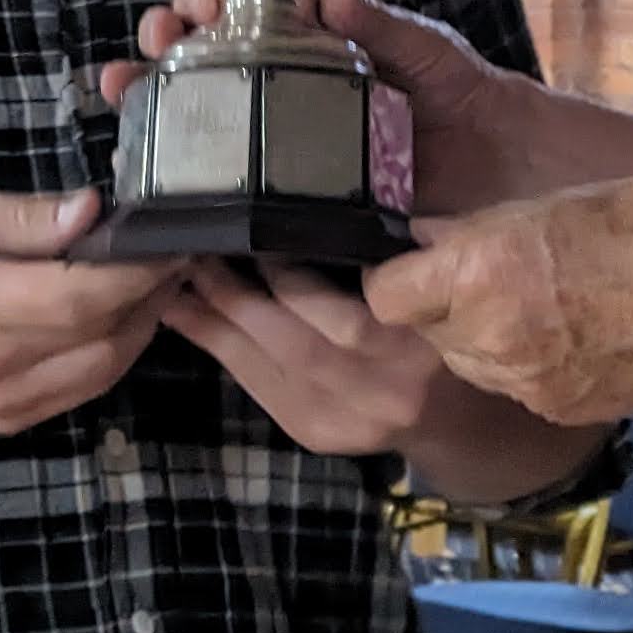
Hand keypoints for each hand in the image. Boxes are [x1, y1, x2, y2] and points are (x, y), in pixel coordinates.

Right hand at [0, 189, 183, 439]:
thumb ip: (19, 217)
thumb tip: (90, 211)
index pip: (80, 295)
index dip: (138, 272)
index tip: (168, 241)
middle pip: (103, 334)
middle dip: (151, 295)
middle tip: (175, 255)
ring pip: (102, 370)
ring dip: (140, 329)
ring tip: (156, 287)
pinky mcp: (3, 420)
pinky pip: (79, 392)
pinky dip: (111, 358)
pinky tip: (118, 323)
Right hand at [100, 0, 537, 213]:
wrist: (496, 164)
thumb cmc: (459, 91)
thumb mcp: (422, 47)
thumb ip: (379, 21)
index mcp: (308, 34)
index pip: (239, 1)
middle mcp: (282, 81)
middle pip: (202, 51)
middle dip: (165, 36)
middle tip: (160, 34)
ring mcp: (279, 135)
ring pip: (201, 110)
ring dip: (152, 94)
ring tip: (125, 87)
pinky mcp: (288, 187)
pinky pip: (229, 176)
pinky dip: (183, 169)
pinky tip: (145, 164)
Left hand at [164, 258, 449, 458]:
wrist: (453, 415)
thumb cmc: (442, 327)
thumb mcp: (437, 285)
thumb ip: (398, 252)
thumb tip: (329, 197)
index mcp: (418, 350)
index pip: (347, 318)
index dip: (293, 279)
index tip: (256, 235)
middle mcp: (381, 392)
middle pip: (295, 346)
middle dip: (238, 298)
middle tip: (198, 253)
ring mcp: (343, 421)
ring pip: (266, 369)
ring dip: (216, 325)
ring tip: (179, 283)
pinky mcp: (313, 434)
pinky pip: (259, 387)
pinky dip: (224, 351)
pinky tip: (194, 319)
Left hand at [362, 177, 632, 423]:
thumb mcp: (552, 201)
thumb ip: (480, 229)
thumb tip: (427, 238)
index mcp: (480, 272)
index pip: (384, 298)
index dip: (394, 280)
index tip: (412, 265)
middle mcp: (491, 335)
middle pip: (425, 334)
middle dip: (441, 308)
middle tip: (483, 279)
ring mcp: (525, 383)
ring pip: (468, 364)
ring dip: (481, 338)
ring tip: (533, 304)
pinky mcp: (559, 410)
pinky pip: (515, 388)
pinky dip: (526, 366)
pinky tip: (569, 336)